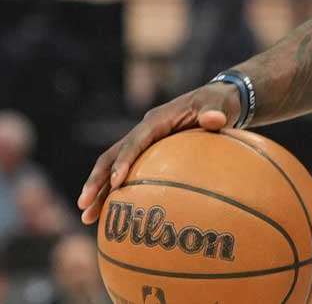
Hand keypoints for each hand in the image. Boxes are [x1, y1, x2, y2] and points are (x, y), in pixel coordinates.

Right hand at [77, 83, 238, 224]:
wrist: (219, 101)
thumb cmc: (219, 102)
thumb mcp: (220, 102)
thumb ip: (216, 111)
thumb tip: (215, 119)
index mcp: (157, 120)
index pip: (135, 142)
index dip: (124, 161)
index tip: (116, 182)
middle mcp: (144, 131)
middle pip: (112, 156)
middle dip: (96, 180)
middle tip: (84, 205)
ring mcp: (144, 143)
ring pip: (113, 167)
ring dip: (99, 191)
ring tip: (87, 218)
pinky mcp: (148, 154)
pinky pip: (130, 174)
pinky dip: (118, 192)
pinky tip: (113, 216)